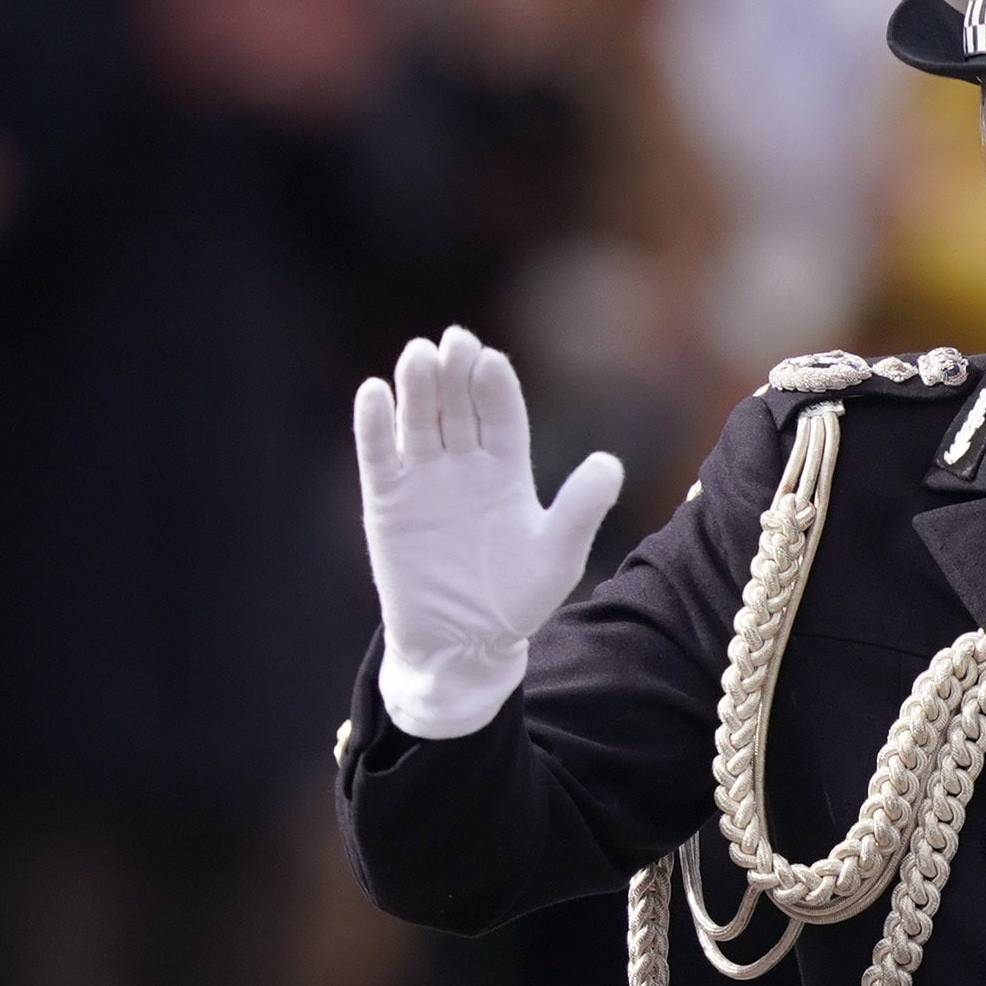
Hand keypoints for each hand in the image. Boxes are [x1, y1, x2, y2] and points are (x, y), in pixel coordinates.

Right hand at [354, 328, 624, 739]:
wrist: (463, 644)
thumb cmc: (516, 599)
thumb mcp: (557, 555)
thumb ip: (581, 509)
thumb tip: (611, 463)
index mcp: (506, 469)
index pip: (502, 415)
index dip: (496, 388)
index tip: (492, 360)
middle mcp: (463, 464)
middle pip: (458, 407)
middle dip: (455, 374)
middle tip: (454, 341)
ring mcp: (423, 479)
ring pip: (418, 422)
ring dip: (417, 389)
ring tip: (418, 356)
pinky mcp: (387, 500)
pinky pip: (378, 455)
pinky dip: (374, 425)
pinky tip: (374, 392)